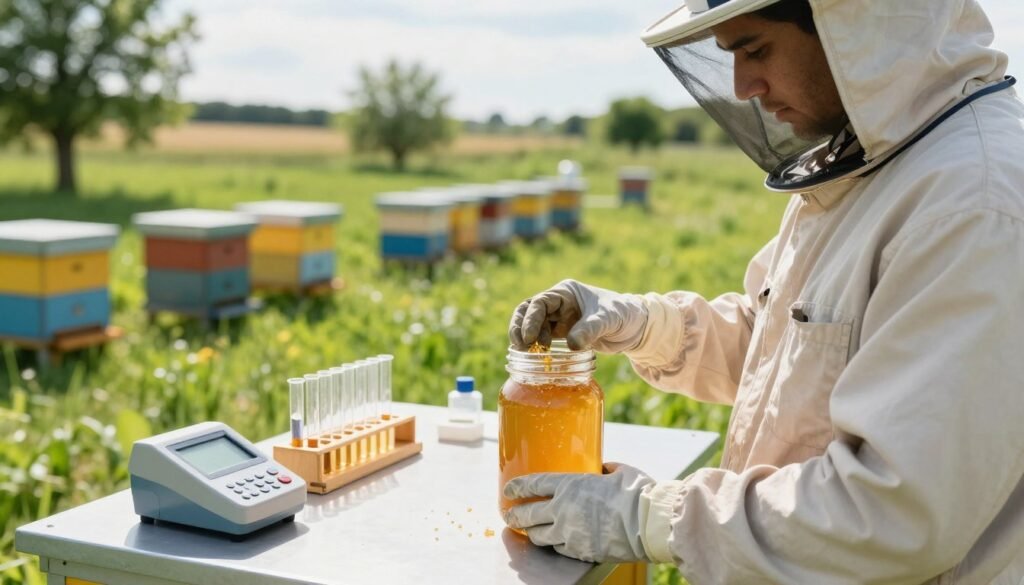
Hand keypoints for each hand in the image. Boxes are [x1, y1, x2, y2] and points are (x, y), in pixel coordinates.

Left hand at [502, 463, 655, 562]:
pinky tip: (556, 542)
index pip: (532, 484)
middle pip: (527, 514)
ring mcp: (569, 533)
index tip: (507, 489)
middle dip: (514, 515)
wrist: (650, 524)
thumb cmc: (637, 493)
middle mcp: (563, 509)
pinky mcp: (579, 551)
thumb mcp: (619, 471)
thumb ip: (604, 469)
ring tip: (530, 531)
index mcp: (570, 484)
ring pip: (539, 536)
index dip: (516, 487)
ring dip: (532, 532)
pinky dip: (555, 545)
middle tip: (509, 515)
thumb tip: (602, 468)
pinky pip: (559, 549)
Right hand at [508, 280, 647, 351]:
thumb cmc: (623, 315)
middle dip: (520, 327)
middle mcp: (559, 303)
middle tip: (521, 347)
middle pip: (528, 312)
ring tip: (526, 355)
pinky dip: (536, 347)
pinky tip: (537, 359)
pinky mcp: (563, 333)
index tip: (529, 337)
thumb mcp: (607, 320)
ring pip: (532, 325)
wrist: (635, 327)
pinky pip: (542, 338)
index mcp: (566, 292)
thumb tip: (571, 344)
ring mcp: (559, 318)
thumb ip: (590, 329)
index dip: (530, 319)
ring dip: (526, 338)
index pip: (540, 303)